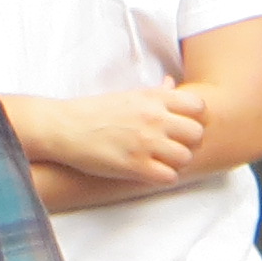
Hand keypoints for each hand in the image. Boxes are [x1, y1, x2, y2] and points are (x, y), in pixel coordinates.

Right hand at [30, 83, 213, 187]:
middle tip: (173, 146)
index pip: (197, 106)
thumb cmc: (95, 111)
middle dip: (188, 142)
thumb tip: (171, 83)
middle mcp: (153, 119)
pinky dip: (163, 177)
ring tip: (162, 161)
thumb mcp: (128, 95)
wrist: (64, 127)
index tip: (181, 125)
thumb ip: (155, 93)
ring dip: (176, 162)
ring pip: (185, 157)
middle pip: (196, 133)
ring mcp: (145, 142)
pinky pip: (169, 177)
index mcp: (153, 98)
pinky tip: (151, 172)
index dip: (193, 118)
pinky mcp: (135, 166)